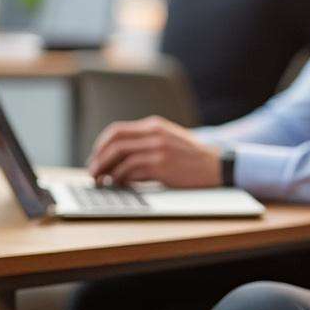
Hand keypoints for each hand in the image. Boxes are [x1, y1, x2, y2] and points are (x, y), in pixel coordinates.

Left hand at [87, 116, 220, 187]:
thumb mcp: (169, 139)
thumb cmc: (191, 156)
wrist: (216, 165)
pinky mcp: (161, 165)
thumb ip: (147, 141)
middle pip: (115, 142)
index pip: (117, 130)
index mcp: (154, 125)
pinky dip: (120, 178)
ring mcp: (158, 149)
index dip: (101, 144)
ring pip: (120, 157)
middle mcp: (154, 134)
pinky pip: (131, 171)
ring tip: (101, 180)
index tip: (96, 157)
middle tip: (93, 172)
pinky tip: (120, 184)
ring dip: (106, 170)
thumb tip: (119, 156)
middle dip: (98, 158)